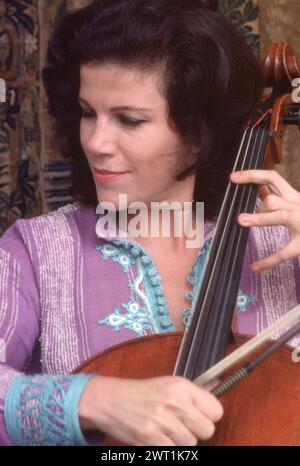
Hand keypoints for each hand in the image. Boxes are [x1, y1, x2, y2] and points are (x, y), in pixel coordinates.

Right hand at [78, 375, 222, 445]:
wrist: (112, 401)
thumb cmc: (142, 393)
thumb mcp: (169, 383)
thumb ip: (194, 390)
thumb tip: (217, 385)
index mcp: (181, 387)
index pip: (216, 410)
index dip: (209, 416)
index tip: (201, 416)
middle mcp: (174, 402)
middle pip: (207, 430)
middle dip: (197, 431)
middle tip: (183, 425)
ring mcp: (163, 422)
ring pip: (191, 444)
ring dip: (181, 441)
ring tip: (168, 430)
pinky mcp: (151, 439)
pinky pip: (173, 452)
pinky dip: (167, 448)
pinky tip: (159, 437)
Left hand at [230, 169, 299, 271]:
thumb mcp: (297, 203)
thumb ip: (280, 197)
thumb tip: (260, 190)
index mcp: (295, 197)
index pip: (272, 178)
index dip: (252, 175)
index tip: (234, 177)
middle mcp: (298, 206)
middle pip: (274, 198)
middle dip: (256, 203)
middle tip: (237, 212)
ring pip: (280, 215)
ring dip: (260, 218)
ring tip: (241, 221)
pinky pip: (286, 251)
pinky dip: (270, 260)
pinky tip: (256, 267)